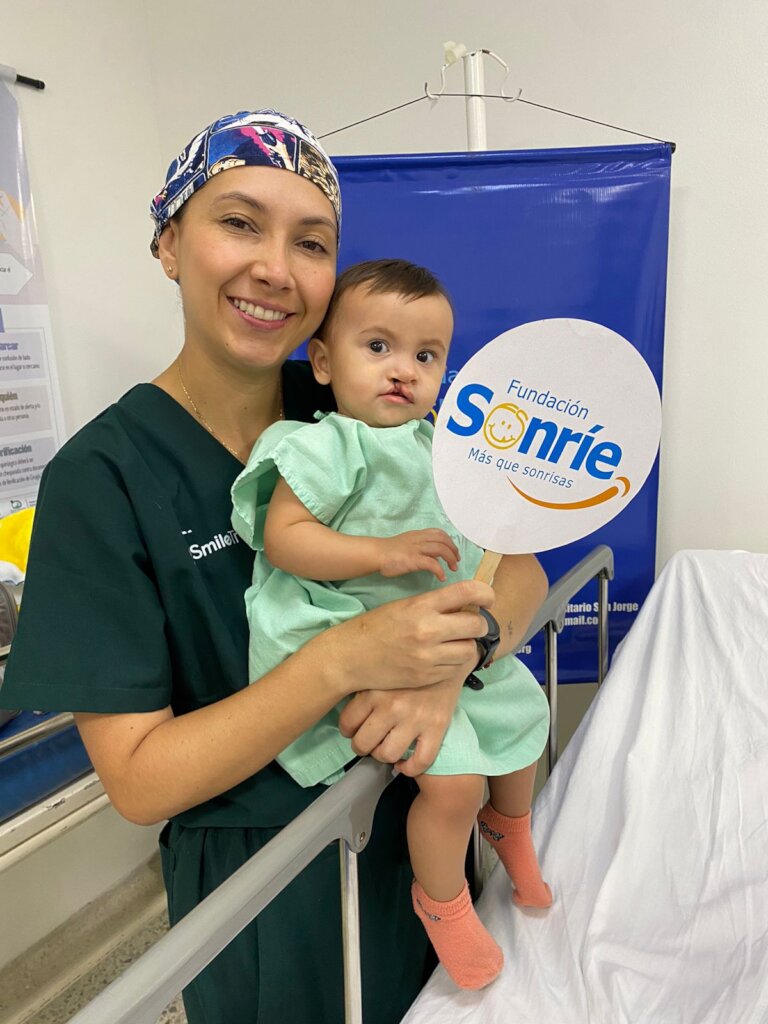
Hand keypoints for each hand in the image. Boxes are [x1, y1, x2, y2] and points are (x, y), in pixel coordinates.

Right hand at [315, 579, 493, 699]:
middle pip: (476, 625)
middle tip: (470, 624)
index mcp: (421, 606)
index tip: (488, 598)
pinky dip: (452, 663)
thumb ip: (435, 605)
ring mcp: (428, 656)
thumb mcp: (405, 606)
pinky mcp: (426, 676)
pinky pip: (454, 669)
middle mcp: (428, 630)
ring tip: (452, 642)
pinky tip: (439, 657)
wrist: (350, 657)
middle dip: (478, 624)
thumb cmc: (377, 627)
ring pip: (469, 650)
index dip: (485, 593)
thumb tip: (468, 603)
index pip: (467, 592)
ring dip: (465, 645)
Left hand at [338, 659, 474, 777]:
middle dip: (362, 747)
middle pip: (363, 743)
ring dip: (383, 756)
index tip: (353, 729)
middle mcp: (392, 705)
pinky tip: (405, 762)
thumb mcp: (380, 670)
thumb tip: (343, 708)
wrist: (447, 657)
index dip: (348, 730)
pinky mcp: (437, 727)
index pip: (347, 723)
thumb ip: (363, 689)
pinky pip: (420, 761)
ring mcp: (415, 718)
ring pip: (387, 755)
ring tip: (385, 748)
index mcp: (374, 690)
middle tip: (368, 742)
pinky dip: (410, 768)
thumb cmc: (409, 665)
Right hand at [377, 529, 459, 581]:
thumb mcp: (406, 543)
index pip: (439, 533)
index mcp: (418, 535)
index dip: (450, 541)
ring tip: (453, 569)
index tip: (453, 551)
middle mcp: (419, 539)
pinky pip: (432, 563)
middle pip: (443, 540)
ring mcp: (416, 549)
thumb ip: (419, 547)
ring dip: (450, 559)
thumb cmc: (388, 552)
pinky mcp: (413, 559)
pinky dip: (440, 570)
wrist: (376, 554)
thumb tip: (432, 556)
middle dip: (453, 550)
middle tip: (456, 561)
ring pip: (441, 549)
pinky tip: (441, 577)